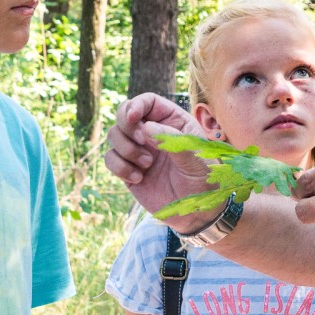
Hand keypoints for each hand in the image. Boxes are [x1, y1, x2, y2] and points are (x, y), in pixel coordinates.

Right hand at [105, 94, 217, 223]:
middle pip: (124, 114)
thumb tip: (146, 127)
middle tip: (143, 144)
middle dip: (128, 128)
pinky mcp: (128, 169)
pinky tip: (138, 178)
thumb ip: (174, 141)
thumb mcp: (197, 159)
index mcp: (173, 121)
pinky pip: (110, 159)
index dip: (136, 105)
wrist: (197, 213)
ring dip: (126, 149)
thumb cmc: (204, 181)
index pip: (148, 101)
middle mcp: (153, 132)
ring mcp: (139, 150)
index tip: (133, 118)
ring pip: (114, 135)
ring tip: (147, 165)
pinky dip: (120, 167)